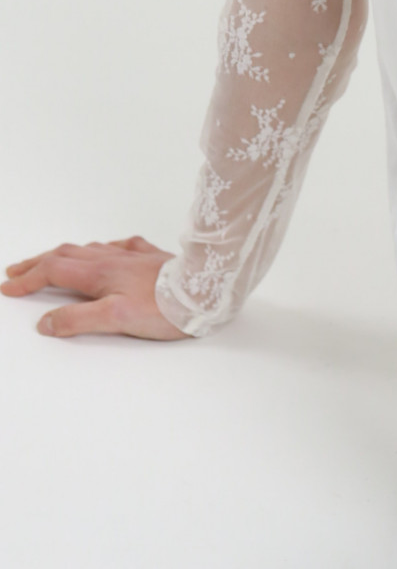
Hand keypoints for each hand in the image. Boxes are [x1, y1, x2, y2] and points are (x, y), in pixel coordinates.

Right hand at [2, 235, 188, 338]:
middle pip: (64, 256)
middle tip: (15, 271)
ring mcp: (131, 255)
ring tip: (48, 261)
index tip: (8, 287)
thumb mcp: (115, 319)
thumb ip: (77, 320)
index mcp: (99, 273)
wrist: (204, 289)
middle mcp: (111, 258)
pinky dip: (98, 249)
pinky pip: (116, 246)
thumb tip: (46, 322)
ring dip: (62, 255)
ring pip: (87, 249)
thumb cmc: (164, 307)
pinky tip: (102, 251)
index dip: (27, 280)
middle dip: (36, 263)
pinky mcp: (149, 256)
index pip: (52, 272)